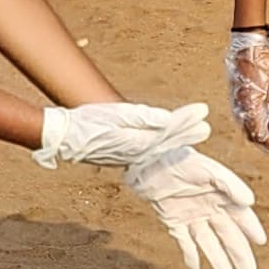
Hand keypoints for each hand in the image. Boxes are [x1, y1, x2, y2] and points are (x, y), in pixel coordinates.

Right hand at [37, 99, 209, 170]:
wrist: (62, 138)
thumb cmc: (86, 123)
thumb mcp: (114, 116)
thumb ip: (142, 119)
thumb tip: (167, 119)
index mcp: (136, 142)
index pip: (167, 131)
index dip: (186, 121)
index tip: (203, 111)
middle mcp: (135, 153)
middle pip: (167, 142)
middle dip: (187, 134)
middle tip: (206, 127)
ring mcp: (127, 157)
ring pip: (159, 149)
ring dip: (177, 141)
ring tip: (194, 134)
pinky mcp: (120, 156)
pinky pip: (147, 153)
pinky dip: (160, 148)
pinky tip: (165, 146)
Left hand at [127, 139, 264, 268]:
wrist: (148, 159)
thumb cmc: (180, 159)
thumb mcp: (207, 170)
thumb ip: (229, 184)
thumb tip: (249, 201)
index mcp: (221, 194)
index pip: (241, 215)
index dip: (250, 228)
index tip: (260, 241)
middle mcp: (209, 207)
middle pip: (227, 234)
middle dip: (238, 253)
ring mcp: (192, 216)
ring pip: (208, 242)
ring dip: (217, 258)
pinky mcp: (173, 221)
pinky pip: (184, 241)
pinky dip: (190, 254)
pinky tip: (196, 268)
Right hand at [227, 28, 268, 153]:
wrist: (247, 46)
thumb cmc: (261, 63)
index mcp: (250, 107)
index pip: (260, 135)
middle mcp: (240, 108)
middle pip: (252, 134)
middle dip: (266, 141)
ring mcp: (236, 103)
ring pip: (247, 127)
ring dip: (260, 133)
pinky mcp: (236, 97)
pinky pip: (244, 117)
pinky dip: (255, 123)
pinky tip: (264, 120)